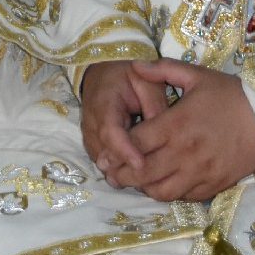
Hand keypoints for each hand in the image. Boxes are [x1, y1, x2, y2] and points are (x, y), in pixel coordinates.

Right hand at [80, 59, 154, 185]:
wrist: (103, 74)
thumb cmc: (129, 77)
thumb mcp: (147, 82)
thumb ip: (155, 106)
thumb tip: (164, 136)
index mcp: (104, 102)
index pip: (110, 131)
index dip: (124, 150)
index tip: (142, 164)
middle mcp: (91, 122)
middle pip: (104, 153)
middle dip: (124, 169)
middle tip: (149, 180)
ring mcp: (89, 135)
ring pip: (103, 162)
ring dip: (121, 171)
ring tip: (146, 179)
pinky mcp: (92, 144)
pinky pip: (104, 162)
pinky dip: (118, 169)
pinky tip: (137, 174)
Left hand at [123, 60, 254, 201]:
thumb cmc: (230, 94)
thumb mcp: (196, 75)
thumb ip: (162, 69)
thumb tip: (134, 65)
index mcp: (176, 125)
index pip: (135, 145)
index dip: (115, 153)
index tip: (106, 155)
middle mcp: (184, 152)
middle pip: (142, 173)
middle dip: (122, 176)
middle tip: (112, 174)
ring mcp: (200, 172)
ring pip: (161, 192)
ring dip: (145, 188)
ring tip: (138, 181)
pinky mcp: (214, 185)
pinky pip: (184, 197)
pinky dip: (170, 193)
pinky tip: (165, 183)